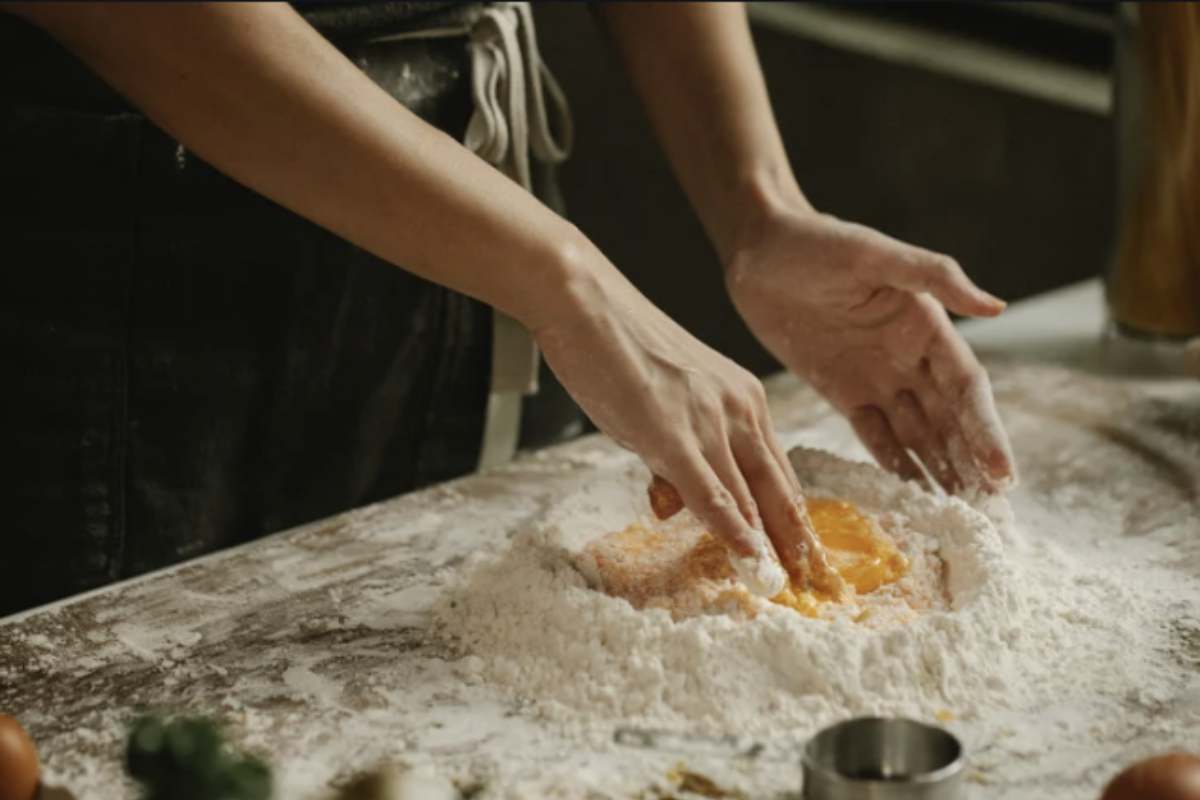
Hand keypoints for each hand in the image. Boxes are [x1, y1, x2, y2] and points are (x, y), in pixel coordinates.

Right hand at [532, 239, 842, 595]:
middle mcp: (739, 409)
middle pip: (779, 490)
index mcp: (743, 398)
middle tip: (817, 584)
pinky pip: (713, 495)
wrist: (586, 301)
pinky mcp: (674, 434)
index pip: (779, 471)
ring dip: (770, 548)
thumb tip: (672, 503)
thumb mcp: (662, 402)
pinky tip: (750, 562)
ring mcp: (709, 422)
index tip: (805, 555)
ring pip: (750, 498)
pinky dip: (734, 533)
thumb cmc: (618, 346)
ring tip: (786, 588)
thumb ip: (673, 453)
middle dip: (797, 541)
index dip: (792, 518)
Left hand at [725, 207, 1016, 493]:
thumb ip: (933, 277)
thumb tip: (997, 308)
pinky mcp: (843, 392)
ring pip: (918, 434)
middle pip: (950, 420)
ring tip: (960, 517)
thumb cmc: (817, 241)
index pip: (967, 389)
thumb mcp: (873, 253)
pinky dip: (895, 465)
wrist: (758, 251)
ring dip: (941, 472)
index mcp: (928, 325)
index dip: (986, 431)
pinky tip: (912, 497)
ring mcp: (878, 377)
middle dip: (972, 465)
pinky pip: (875, 436)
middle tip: (992, 516)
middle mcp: (911, 357)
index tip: (1003, 475)